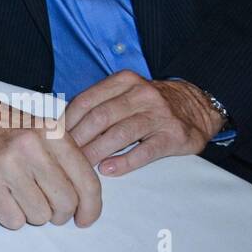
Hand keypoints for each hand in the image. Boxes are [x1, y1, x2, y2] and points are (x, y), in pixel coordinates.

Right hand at [0, 72, 101, 229]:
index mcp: (52, 132)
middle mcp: (32, 146)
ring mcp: (7, 163)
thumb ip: (65, 159)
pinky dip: (10, 216)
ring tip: (18, 194)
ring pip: (39, 216)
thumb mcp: (41, 131)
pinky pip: (13, 221)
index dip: (91, 208)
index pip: (87, 182)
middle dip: (58, 213)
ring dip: (32, 214)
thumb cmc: (5, 129)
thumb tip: (87, 202)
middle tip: (46, 205)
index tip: (84, 219)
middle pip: (65, 203)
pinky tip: (2, 197)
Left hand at [63, 70, 223, 176]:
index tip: (54, 137)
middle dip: (79, 139)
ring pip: (120, 134)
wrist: (197, 106)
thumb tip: (64, 124)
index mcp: (124, 81)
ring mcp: (159, 115)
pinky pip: (145, 151)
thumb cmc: (150, 103)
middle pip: (101, 117)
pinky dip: (124, 161)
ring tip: (81, 167)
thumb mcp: (127, 92)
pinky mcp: (173, 136)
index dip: (68, 120)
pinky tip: (108, 170)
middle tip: (64, 156)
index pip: (87, 100)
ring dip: (96, 151)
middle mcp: (141, 94)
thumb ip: (100, 102)